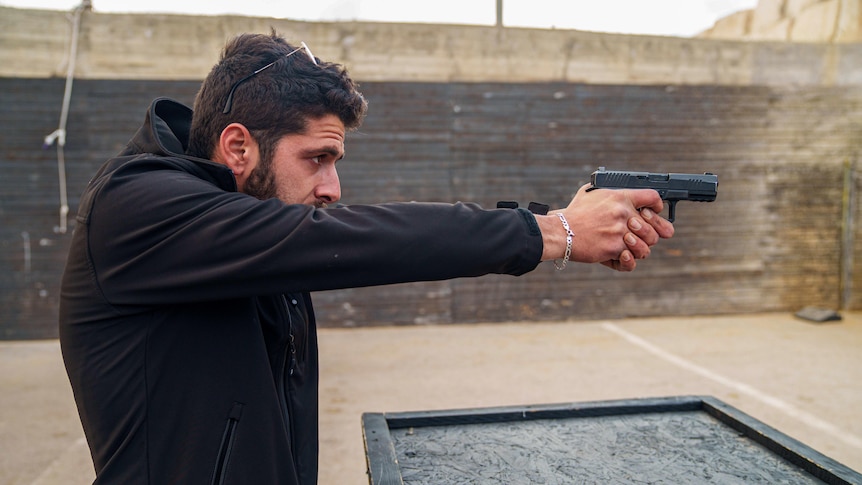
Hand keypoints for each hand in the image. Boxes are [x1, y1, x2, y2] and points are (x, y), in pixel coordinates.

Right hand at [539, 184, 673, 270]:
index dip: (658, 206)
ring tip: (628, 247)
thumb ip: (609, 192)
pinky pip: (632, 260)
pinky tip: (622, 256)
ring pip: (647, 245)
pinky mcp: (614, 249)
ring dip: (640, 248)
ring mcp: (620, 232)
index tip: (654, 212)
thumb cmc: (574, 213)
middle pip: (654, 227)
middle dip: (650, 234)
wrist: (560, 231)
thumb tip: (618, 192)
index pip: (652, 197)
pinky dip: (629, 261)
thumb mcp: (591, 193)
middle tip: (639, 236)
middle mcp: (624, 214)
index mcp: (620, 197)